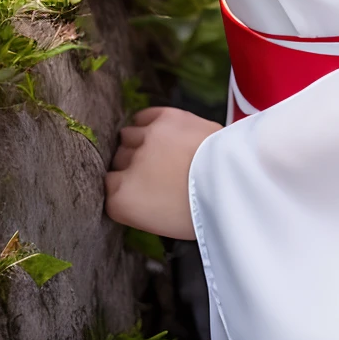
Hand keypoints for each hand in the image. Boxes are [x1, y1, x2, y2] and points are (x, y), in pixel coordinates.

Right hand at [104, 106, 221, 239]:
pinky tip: (156, 131)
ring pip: (127, 137)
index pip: (106, 188)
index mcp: (121, 200)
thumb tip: (137, 191)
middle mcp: (127, 167)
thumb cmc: (202, 211)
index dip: (123, 187)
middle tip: (153, 172)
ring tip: (157, 150)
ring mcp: (145, 139)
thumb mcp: (161, 222)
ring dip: (139, 144)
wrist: (232, 180)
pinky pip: (143, 116)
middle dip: (131, 166)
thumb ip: (138, 204)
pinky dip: (147, 123)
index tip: (136, 189)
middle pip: (117, 161)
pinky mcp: (164, 117)